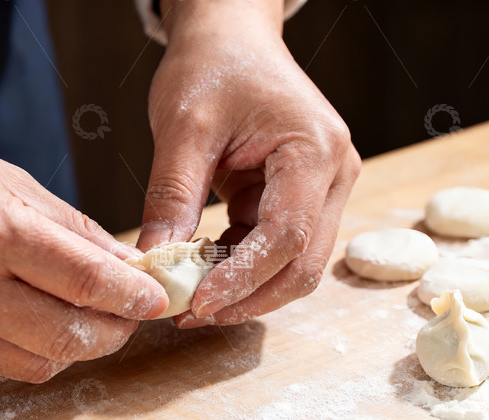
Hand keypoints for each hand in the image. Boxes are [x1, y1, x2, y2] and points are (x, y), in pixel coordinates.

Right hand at [0, 81, 167, 381]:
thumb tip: (125, 266)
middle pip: (69, 337)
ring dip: (74, 346)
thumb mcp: (6, 180)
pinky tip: (27, 322)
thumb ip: (72, 230)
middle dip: (115, 331)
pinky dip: (28, 352)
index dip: (134, 296)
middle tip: (127, 314)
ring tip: (80, 316)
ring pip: (39, 365)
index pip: (86, 282)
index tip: (158, 299)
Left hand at [137, 0, 360, 327]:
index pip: (287, 237)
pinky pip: (274, 248)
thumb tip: (155, 263)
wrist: (231, 37)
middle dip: (248, 297)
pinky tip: (202, 271)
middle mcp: (332, 175)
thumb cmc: (213, 66)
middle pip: (303, 264)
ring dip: (244, 288)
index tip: (196, 304)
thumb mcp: (184, 127)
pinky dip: (240, 266)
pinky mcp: (299, 197)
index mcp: (314, 151)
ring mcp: (321, 189)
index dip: (243, 280)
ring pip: (292, 265)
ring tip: (190, 297)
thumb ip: (172, 196)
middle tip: (191, 313)